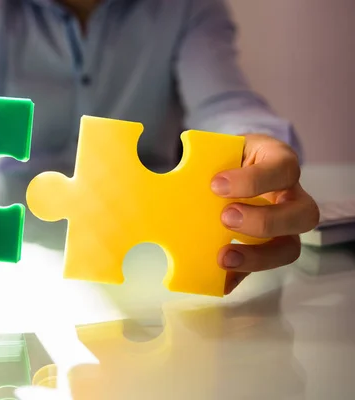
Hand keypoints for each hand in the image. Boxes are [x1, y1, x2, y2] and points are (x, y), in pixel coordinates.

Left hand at [211, 134, 319, 293]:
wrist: (223, 164)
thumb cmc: (225, 156)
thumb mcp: (218, 148)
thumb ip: (203, 160)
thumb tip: (170, 181)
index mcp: (278, 162)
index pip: (283, 168)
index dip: (254, 180)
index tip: (216, 184)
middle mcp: (289, 195)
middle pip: (304, 214)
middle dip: (264, 221)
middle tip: (226, 218)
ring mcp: (283, 224)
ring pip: (290, 247)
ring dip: (258, 256)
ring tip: (224, 257)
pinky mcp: (267, 247)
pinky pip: (261, 267)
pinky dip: (241, 275)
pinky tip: (219, 280)